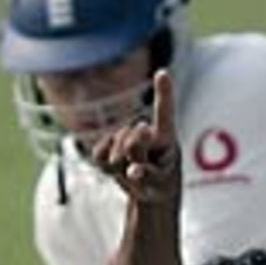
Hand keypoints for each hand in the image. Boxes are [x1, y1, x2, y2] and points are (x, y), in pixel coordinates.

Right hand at [93, 68, 179, 202]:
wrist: (148, 190)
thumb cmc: (159, 184)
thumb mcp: (159, 184)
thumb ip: (147, 174)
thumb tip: (132, 171)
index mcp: (166, 136)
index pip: (164, 113)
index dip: (164, 92)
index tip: (163, 73)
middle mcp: (146, 130)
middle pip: (133, 141)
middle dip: (134, 156)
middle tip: (139, 168)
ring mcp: (125, 136)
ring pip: (116, 152)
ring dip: (122, 167)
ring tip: (133, 171)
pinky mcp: (107, 145)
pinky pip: (99, 155)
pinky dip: (106, 168)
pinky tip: (117, 169)